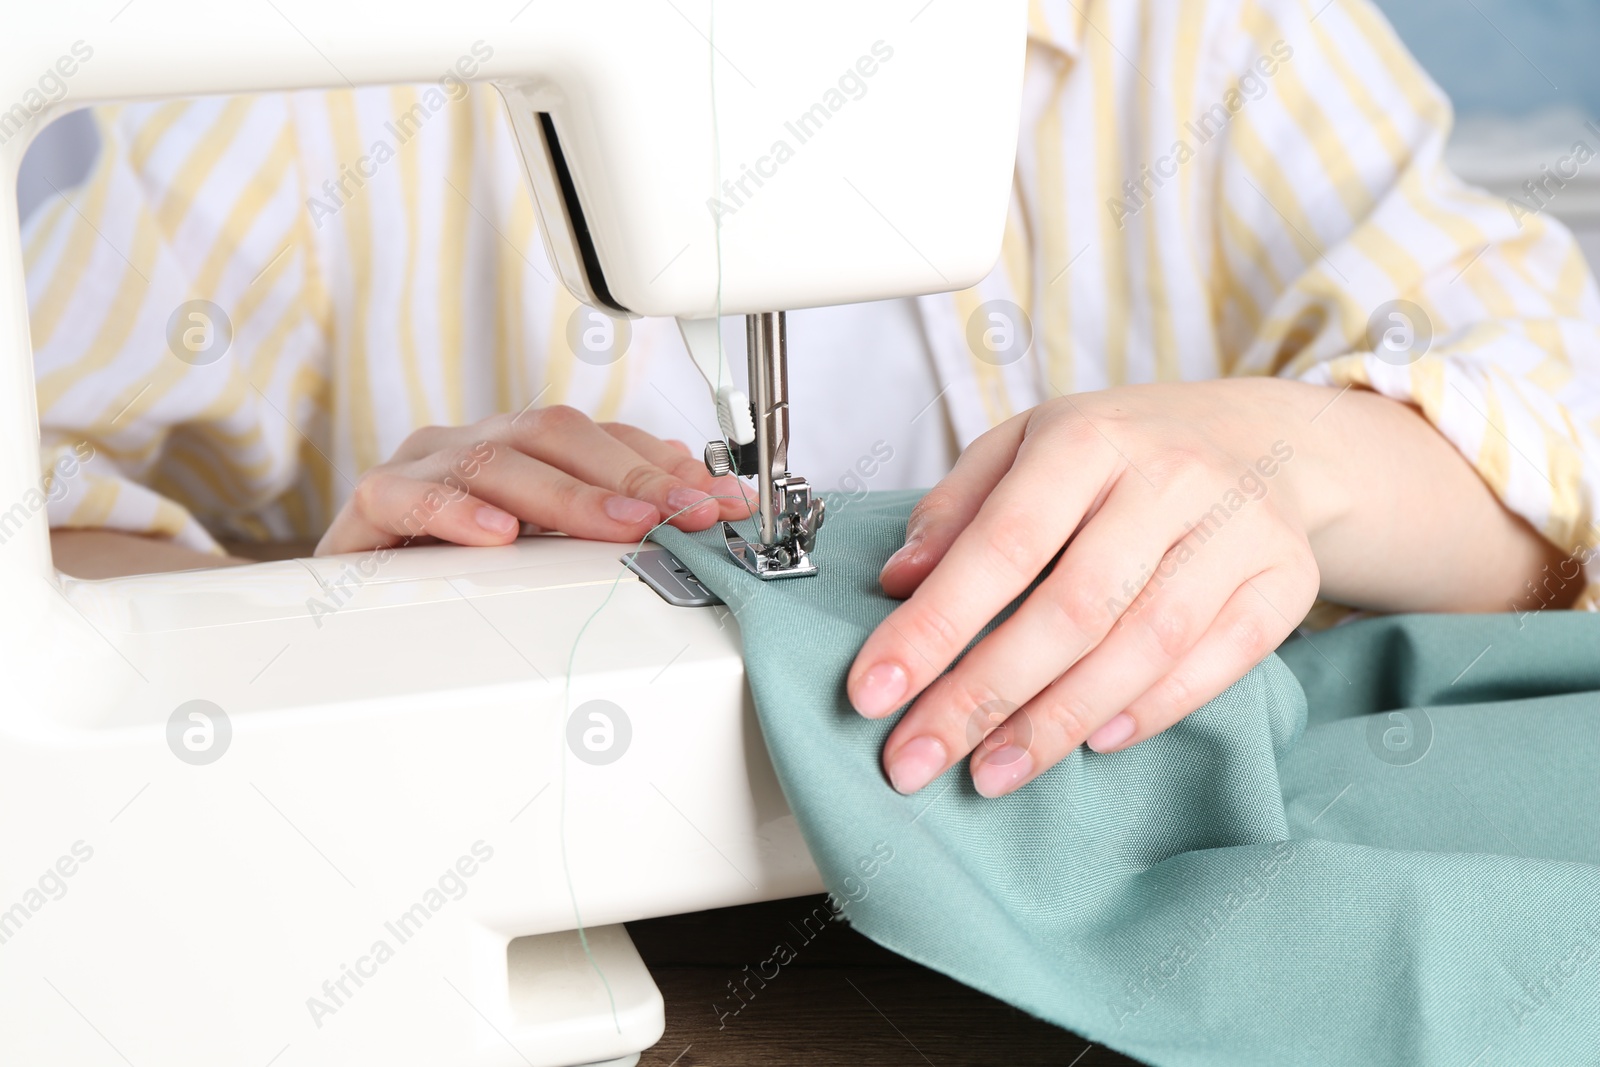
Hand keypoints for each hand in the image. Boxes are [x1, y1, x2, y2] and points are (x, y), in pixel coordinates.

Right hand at [316, 406, 749, 555]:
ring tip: (619, 526)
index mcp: (524, 446)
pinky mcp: (374, 504)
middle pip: (557, 435)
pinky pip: (409, 497)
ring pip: (495, 458)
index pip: (604, 438)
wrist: (357, 595)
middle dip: (632, 477)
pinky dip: (455, 513)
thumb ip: (614, 518)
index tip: (724, 502)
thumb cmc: (459, 564)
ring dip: (566, 495)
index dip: (666, 466)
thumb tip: (698, 500)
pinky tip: (496, 536)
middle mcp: (478, 442)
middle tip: (686, 513)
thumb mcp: (549, 544)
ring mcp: (425, 466)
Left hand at [846, 376, 1563, 798]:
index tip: (872, 694)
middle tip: (915, 761)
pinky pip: (1219, 661)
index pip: (999, 545)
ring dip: (1057, 721)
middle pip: (1070, 609)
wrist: (1262, 439)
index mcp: (1087, 438)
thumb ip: (957, 511)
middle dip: (981, 697)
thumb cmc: (1118, 453)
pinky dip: (1153, 710)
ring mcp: (1237, 530)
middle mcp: (1168, 478)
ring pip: (1143, 644)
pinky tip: (1093, 744)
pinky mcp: (1284, 580)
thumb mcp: (1024, 447)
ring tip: (990, 772)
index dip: (933, 627)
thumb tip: (898, 582)